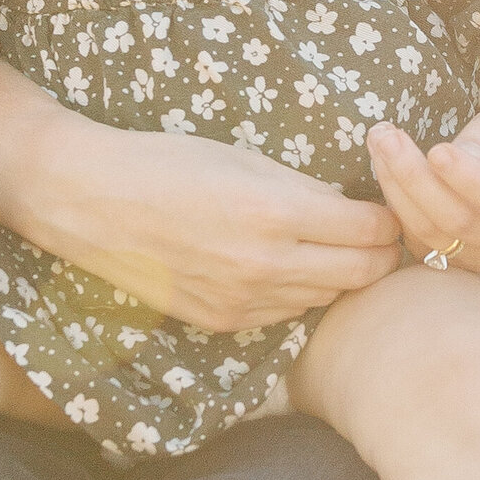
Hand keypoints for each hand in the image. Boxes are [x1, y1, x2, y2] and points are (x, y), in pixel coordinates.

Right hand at [0, 64, 400, 330]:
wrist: (90, 201)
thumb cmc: (165, 163)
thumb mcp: (245, 158)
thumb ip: (305, 189)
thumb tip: (355, 209)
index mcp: (276, 212)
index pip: (371, 231)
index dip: (389, 220)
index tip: (388, 209)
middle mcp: (266, 264)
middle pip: (361, 274)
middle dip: (379, 254)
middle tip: (377, 236)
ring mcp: (244, 300)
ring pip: (325, 298)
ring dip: (338, 276)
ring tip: (332, 250)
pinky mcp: (222, 321)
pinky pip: (285, 315)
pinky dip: (297, 293)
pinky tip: (286, 269)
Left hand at [367, 107, 479, 277]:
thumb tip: (458, 154)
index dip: (472, 181)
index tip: (437, 150)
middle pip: (463, 222)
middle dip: (417, 177)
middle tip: (386, 136)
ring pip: (433, 232)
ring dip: (397, 186)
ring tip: (379, 140)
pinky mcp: (454, 261)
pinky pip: (416, 237)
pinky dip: (394, 201)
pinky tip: (384, 164)